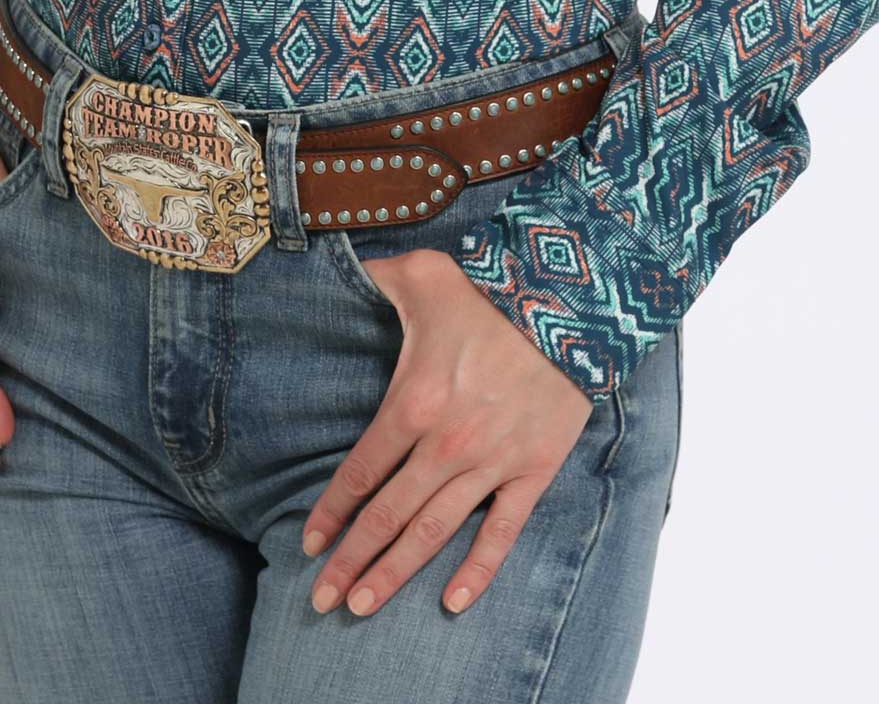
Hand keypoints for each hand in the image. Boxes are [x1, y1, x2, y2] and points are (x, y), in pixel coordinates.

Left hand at [301, 244, 592, 616]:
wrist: (569, 304)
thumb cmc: (489, 290)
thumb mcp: (420, 275)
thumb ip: (374, 279)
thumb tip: (339, 268)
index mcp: (413, 403)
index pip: (360, 472)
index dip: (331, 513)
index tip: (309, 545)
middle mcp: (446, 444)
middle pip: (387, 516)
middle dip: (351, 561)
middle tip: (321, 600)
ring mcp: (491, 463)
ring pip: (432, 532)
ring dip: (394, 573)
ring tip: (362, 608)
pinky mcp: (533, 471)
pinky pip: (502, 533)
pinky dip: (478, 572)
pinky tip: (452, 603)